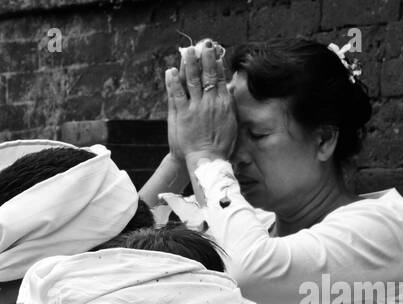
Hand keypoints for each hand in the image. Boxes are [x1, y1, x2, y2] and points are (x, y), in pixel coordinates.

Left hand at [166, 42, 236, 163]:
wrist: (206, 160)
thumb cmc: (221, 144)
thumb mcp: (231, 122)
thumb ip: (228, 104)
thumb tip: (228, 88)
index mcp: (224, 103)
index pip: (220, 78)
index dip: (217, 64)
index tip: (215, 53)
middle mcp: (210, 102)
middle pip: (207, 75)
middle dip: (206, 58)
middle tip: (204, 44)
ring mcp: (196, 107)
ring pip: (192, 80)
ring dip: (190, 64)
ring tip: (188, 51)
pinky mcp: (182, 114)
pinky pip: (177, 94)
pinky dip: (173, 81)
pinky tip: (170, 71)